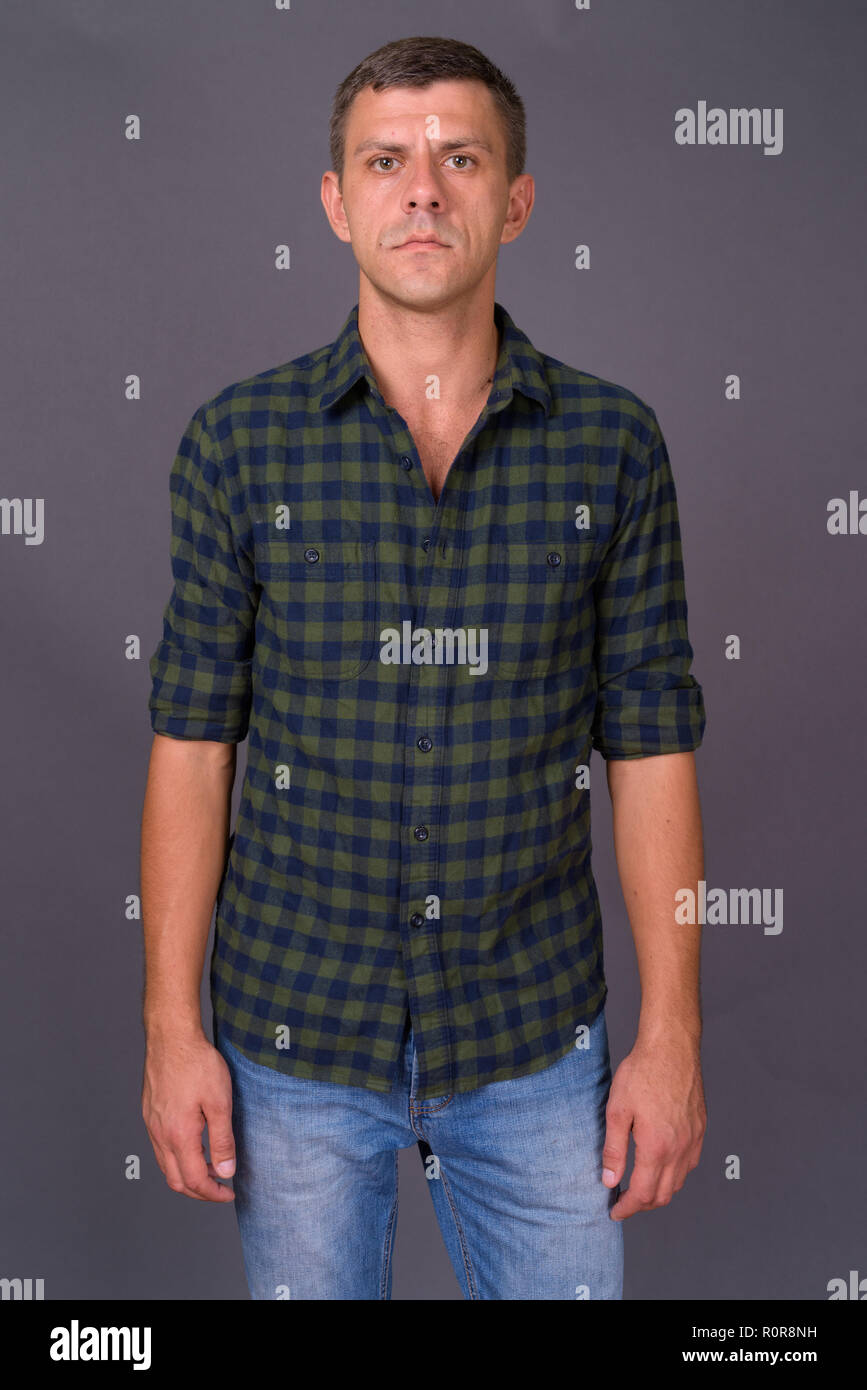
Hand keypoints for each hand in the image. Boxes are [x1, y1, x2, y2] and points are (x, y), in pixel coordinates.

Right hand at [142, 1030, 236, 1202]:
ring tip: (210, 1169)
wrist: (171, 1037)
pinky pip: (160, 1148)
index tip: (229, 1193)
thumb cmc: (197, 1064)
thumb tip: (225, 1172)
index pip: (194, 1181)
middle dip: (199, 1191)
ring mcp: (151, 1124)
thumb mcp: (220, 1102)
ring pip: (165, 1165)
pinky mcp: (149, 1113)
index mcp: (178, 1136)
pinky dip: (176, 1158)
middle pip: (175, 1180)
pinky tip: (192, 1146)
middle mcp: (160, 1135)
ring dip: (187, 1175)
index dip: (213, 1193)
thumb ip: (222, 1140)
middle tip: (220, 1188)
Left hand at [602, 1031, 705, 1219]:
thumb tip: (609, 1181)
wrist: (671, 1048)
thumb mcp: (617, 1110)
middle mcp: (679, 1150)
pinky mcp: (700, 1130)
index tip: (614, 1211)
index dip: (627, 1208)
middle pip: (662, 1195)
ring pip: (678, 1183)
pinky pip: (690, 1165)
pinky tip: (660, 1165)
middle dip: (642, 1205)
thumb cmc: (642, 1074)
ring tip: (639, 1186)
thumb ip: (614, 1149)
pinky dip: (674, 1175)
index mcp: (656, 1148)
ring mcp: (693, 1140)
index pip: (642, 1194)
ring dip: (659, 1192)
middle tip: (623, 1201)